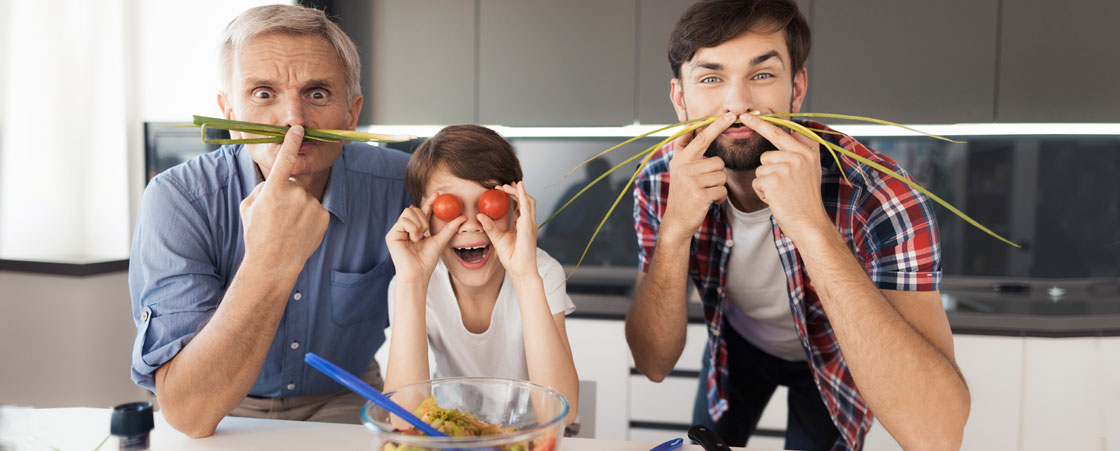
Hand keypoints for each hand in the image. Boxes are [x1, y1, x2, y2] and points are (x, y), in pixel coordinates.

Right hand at [240, 125, 330, 274]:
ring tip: (288, 227)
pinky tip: (300, 231)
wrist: (273, 264)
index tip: (298, 128)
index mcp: (273, 189)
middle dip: (287, 194)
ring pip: (305, 198)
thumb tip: (275, 182)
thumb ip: (263, 188)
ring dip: (298, 208)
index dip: (291, 142)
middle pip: (293, 183)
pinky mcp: (323, 216)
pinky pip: (315, 210)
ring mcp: (311, 205)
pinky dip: (309, 218)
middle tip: (278, 216)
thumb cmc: (257, 235)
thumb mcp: (249, 207)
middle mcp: (295, 193)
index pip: (284, 159)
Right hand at [385, 194, 466, 283]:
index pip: (423, 211)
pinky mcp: (391, 235)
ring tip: (420, 237)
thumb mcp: (440, 241)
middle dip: (423, 218)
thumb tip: (463, 217)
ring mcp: (398, 231)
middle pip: (414, 209)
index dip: (429, 202)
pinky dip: (411, 228)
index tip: (438, 194)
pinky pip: (403, 220)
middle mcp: (406, 228)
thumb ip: (450, 228)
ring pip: (408, 212)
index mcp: (417, 228)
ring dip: (418, 224)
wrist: (418, 274)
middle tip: (426, 232)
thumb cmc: (427, 261)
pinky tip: (414, 238)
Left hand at [479, 182, 538, 279]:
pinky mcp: (529, 226)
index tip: (501, 190)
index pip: (520, 206)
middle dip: (515, 191)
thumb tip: (479, 215)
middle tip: (502, 186)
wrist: (520, 270)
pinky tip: (517, 188)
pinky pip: (527, 206)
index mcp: (523, 225)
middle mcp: (529, 223)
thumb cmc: (512, 257)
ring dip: (518, 191)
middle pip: (526, 201)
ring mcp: (530, 224)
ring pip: (528, 200)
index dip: (513, 196)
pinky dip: (523, 195)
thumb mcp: (497, 239)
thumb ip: (490, 227)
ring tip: (506, 186)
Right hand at [661, 112, 736, 241]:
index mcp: (680, 159)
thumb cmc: (683, 194)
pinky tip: (707, 201)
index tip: (729, 115)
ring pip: (721, 176)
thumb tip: (692, 126)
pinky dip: (719, 198)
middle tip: (704, 184)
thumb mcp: (679, 169)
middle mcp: (683, 167)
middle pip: (717, 162)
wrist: (677, 220)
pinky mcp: (699, 194)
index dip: (715, 126)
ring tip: (704, 192)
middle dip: (716, 174)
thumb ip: (685, 149)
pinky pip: (722, 190)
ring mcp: (691, 181)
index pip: (701, 138)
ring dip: (718, 186)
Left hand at [739, 113, 831, 239]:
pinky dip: (762, 192)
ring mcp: (786, 167)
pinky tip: (776, 199)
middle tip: (747, 124)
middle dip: (761, 145)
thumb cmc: (807, 199)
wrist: (810, 222)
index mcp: (808, 152)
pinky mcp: (774, 180)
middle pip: (768, 148)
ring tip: (781, 193)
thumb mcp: (811, 171)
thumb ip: (802, 152)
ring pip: (761, 168)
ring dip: (765, 182)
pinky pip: (757, 181)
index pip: (782, 132)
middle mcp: (799, 156)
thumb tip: (794, 131)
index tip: (747, 115)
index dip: (763, 123)